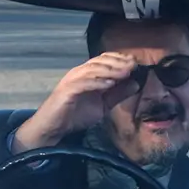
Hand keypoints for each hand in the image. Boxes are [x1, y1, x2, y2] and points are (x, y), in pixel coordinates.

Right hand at [12, 52, 139, 151]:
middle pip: (100, 61)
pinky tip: (109, 84)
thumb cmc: (74, 116)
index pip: (104, 60)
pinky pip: (83, 83)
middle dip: (118, 62)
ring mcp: (71, 80)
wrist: (52, 128)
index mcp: (86, 74)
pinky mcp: (66, 90)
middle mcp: (78, 73)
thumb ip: (117, 94)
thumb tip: (136, 84)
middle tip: (133, 65)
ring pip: (93, 70)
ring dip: (110, 70)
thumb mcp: (102, 105)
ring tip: (125, 72)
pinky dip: (97, 82)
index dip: (120, 59)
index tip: (136, 63)